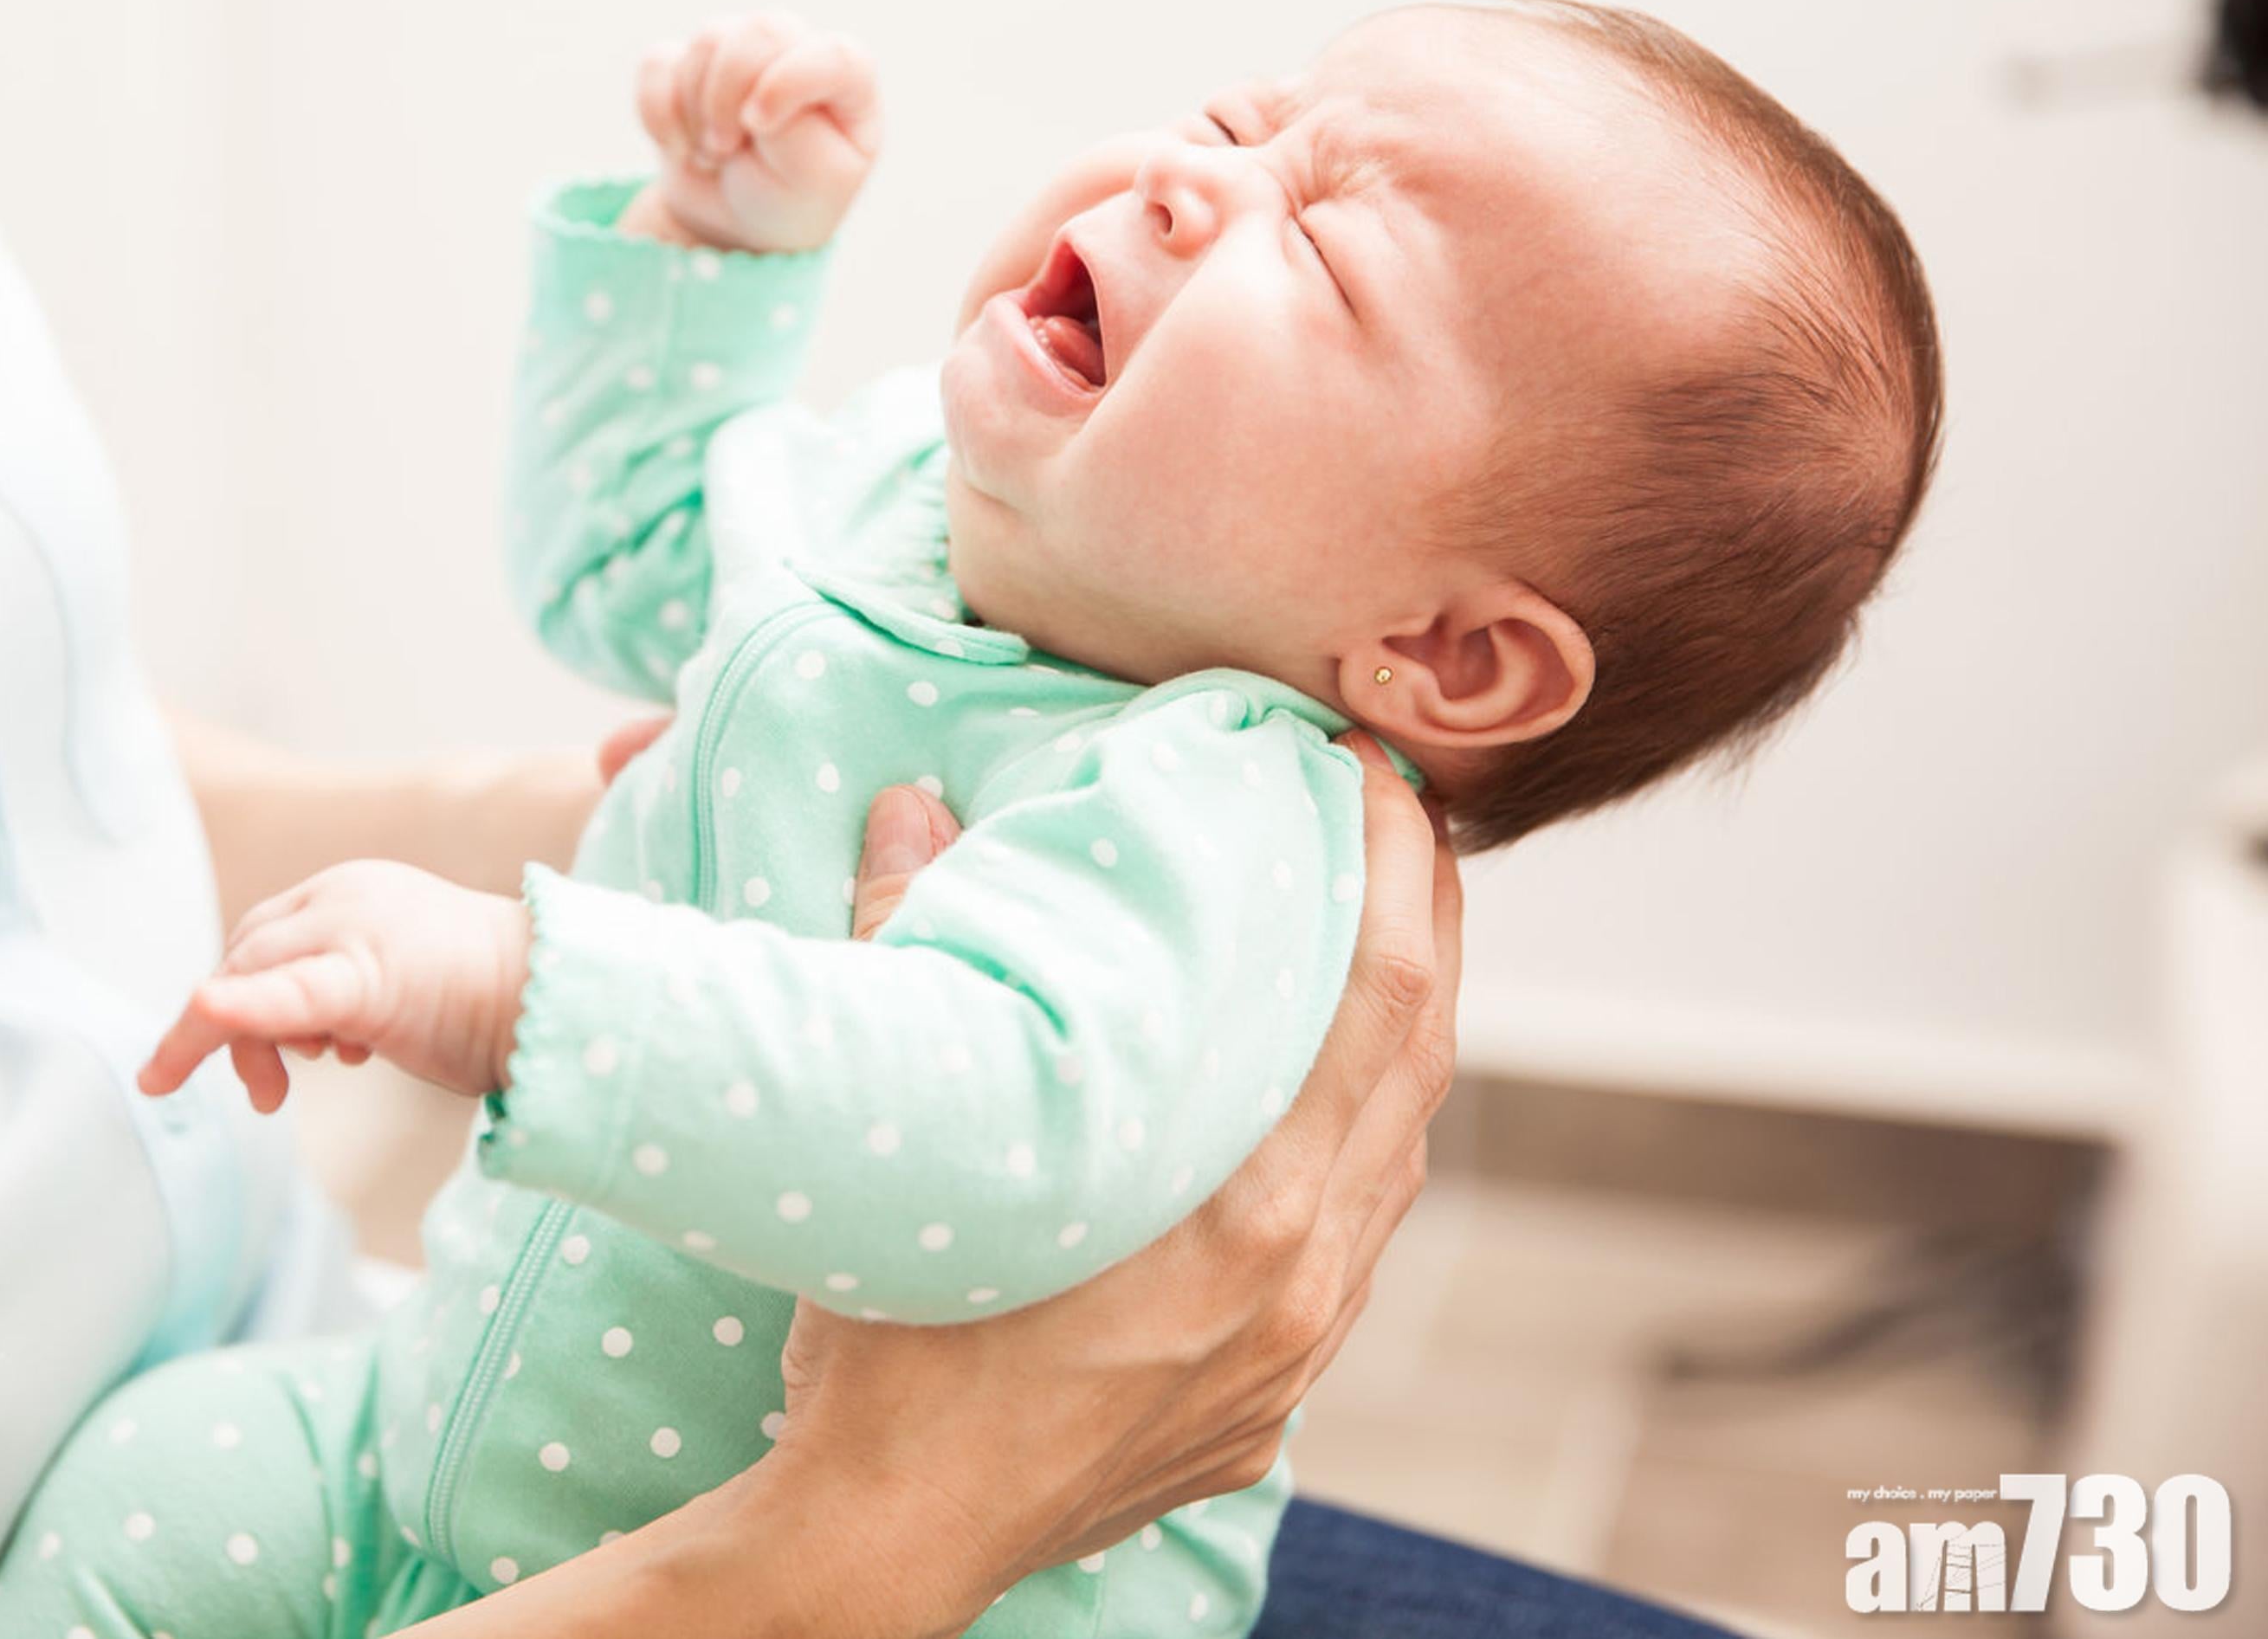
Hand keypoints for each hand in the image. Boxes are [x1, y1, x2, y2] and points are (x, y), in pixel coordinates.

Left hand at [137, 859, 532, 1112]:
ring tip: (272, 1096)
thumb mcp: (397, 984)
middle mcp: (343, 895)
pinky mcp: (367, 974)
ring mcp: (353, 926)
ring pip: (250, 974)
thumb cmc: (490, 1005)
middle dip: (229, 1028)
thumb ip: (343, 992)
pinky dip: (239, 1009)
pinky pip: (286, 993)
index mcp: (350, 891)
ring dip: (239, 1040)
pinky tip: (202, 1013)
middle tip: (262, 1096)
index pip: (264, 936)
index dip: (241, 995)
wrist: (561, 1002)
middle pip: (247, 954)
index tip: (251, 1058)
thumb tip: (302, 1037)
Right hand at [625, 11, 881, 253]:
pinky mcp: (691, 63)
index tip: (758, 127)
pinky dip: (658, 113)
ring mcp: (743, 52)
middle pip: (760, 31)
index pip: (832, 55)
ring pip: (708, 40)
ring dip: (697, 110)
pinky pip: (658, 63)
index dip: (787, 84)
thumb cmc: (790, 200)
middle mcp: (797, 51)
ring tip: (712, 155)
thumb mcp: (816, 182)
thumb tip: (752, 92)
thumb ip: (798, 131)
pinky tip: (678, 146)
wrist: (735, 224)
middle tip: (725, 150)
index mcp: (848, 79)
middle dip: (730, 97)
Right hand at [766, 734, 1462, 1610]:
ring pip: (1397, 1162)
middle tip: (1406, 817)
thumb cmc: (888, 1348)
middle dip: (1427, 925)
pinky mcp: (1266, 1403)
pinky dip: (1360, 1148)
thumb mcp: (905, 1136)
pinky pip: (1353, 1246)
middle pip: (1419, 1066)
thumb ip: (911, 951)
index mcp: (1241, 1206)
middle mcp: (1299, 1280)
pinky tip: (1323, 1110)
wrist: (886, 1540)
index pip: (1378, 997)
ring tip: (1381, 938)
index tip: (1382, 773)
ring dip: (1404, 1038)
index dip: (1398, 870)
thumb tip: (911, 806)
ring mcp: (1293, 1353)